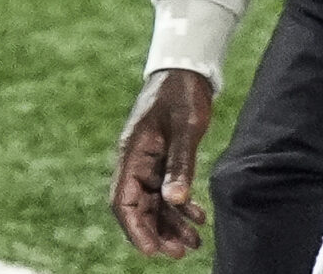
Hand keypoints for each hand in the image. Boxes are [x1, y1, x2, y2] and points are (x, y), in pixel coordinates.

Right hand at [109, 69, 214, 258]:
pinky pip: (167, 190)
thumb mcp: (185, 127)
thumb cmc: (183, 92)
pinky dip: (181, 206)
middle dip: (157, 233)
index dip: (136, 229)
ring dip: (171, 223)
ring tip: (194, 243)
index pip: (123, 201)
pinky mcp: (163, 158)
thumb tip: (174, 199)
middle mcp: (135, 161)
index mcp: (132, 153)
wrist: (188, 68)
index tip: (153, 250)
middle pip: (139, 208)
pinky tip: (199, 217)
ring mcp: (148, 161)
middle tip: (181, 253)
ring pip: (154, 202)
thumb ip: (180, 163)